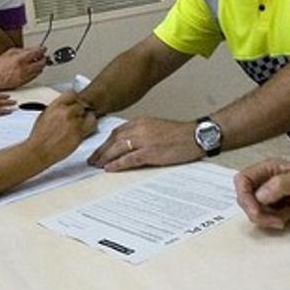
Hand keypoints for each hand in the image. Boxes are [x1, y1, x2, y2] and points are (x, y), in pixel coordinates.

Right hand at [0, 47, 46, 89]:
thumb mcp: (11, 52)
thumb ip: (23, 50)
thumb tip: (33, 49)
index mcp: (21, 59)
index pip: (37, 52)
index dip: (42, 49)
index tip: (43, 48)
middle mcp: (25, 68)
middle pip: (42, 63)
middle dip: (43, 58)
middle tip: (42, 56)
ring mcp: (25, 76)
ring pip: (40, 70)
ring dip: (40, 65)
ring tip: (36, 62)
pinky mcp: (25, 82)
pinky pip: (35, 76)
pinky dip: (35, 72)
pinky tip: (31, 69)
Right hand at [28, 91, 97, 163]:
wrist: (39, 150)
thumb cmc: (39, 136)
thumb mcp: (45, 115)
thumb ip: (57, 109)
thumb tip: (64, 107)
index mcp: (56, 106)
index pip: (72, 93)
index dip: (76, 99)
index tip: (76, 103)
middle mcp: (66, 112)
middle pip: (82, 104)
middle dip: (81, 111)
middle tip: (79, 117)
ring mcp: (73, 123)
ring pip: (90, 115)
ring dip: (88, 118)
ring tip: (83, 124)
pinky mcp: (79, 134)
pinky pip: (91, 126)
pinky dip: (89, 128)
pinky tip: (84, 131)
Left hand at [86, 117, 200, 170]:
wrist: (196, 136)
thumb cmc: (181, 134)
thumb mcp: (158, 128)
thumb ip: (143, 134)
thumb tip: (130, 146)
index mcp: (141, 121)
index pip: (117, 132)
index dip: (106, 142)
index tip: (99, 150)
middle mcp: (140, 128)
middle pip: (114, 139)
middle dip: (101, 150)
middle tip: (92, 159)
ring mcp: (144, 140)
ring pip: (117, 148)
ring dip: (104, 157)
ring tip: (97, 165)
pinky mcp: (150, 151)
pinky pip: (128, 158)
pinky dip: (117, 163)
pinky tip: (109, 168)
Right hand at [234, 158, 289, 228]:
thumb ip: (280, 184)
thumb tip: (261, 195)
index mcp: (267, 169)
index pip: (242, 180)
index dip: (244, 196)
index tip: (255, 209)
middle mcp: (264, 181)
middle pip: (245, 199)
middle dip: (258, 212)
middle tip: (275, 218)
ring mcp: (268, 195)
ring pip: (254, 211)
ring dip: (269, 218)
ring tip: (289, 212)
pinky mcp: (273, 208)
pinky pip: (264, 219)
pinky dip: (275, 220)